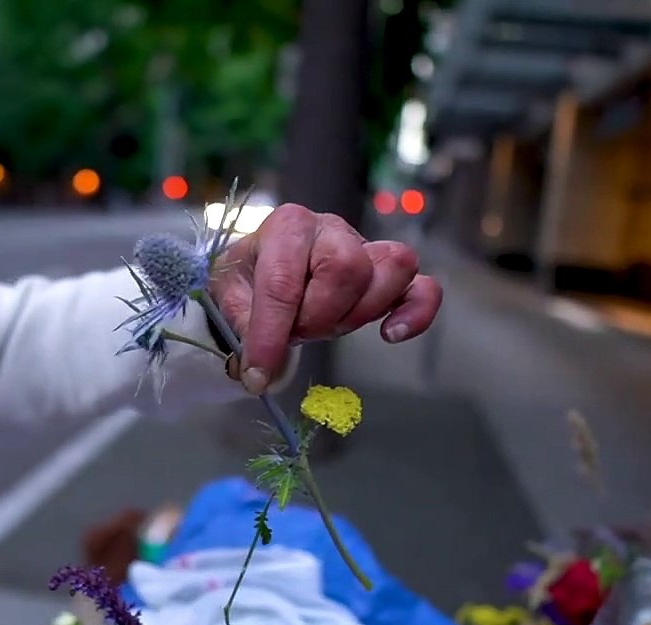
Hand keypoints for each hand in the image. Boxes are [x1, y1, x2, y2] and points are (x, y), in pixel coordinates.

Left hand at [210, 203, 441, 393]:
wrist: (263, 273)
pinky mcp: (389, 276)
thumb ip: (242, 325)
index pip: (283, 280)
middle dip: (318, 315)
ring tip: (326, 327)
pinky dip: (416, 312)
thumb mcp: (227, 296)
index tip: (257, 372)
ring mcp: (366, 248)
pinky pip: (423, 286)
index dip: (270, 333)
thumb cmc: (247, 279)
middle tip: (296, 332)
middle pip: (345, 268)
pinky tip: (391, 334)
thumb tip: (261, 365)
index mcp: (287, 226)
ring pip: (390, 270)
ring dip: (357, 313)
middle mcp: (331, 229)